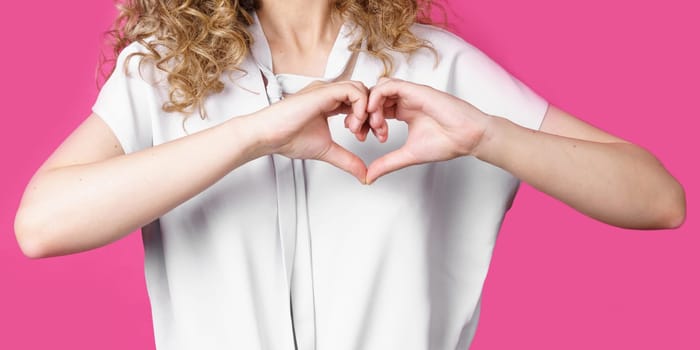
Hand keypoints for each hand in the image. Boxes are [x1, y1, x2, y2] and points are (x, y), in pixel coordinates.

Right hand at [255, 80, 383, 182]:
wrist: (269, 135)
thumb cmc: (288, 138)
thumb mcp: (327, 151)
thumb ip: (347, 160)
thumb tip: (364, 174)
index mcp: (330, 103)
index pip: (360, 103)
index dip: (370, 119)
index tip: (370, 137)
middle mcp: (330, 94)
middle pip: (365, 94)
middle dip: (374, 114)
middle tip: (374, 134)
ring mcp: (327, 90)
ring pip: (361, 89)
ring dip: (368, 111)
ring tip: (360, 130)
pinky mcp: (324, 92)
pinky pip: (353, 91)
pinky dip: (360, 107)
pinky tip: (354, 124)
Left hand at [364, 77, 490, 183]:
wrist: (467, 137)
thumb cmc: (446, 143)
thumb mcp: (407, 155)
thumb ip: (387, 163)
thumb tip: (369, 177)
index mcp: (403, 112)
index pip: (375, 109)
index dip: (363, 121)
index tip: (360, 136)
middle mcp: (405, 101)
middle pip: (372, 97)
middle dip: (360, 113)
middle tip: (357, 130)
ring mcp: (410, 94)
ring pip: (378, 89)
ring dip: (368, 105)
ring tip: (371, 125)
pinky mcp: (415, 90)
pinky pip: (388, 85)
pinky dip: (376, 96)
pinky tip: (376, 114)